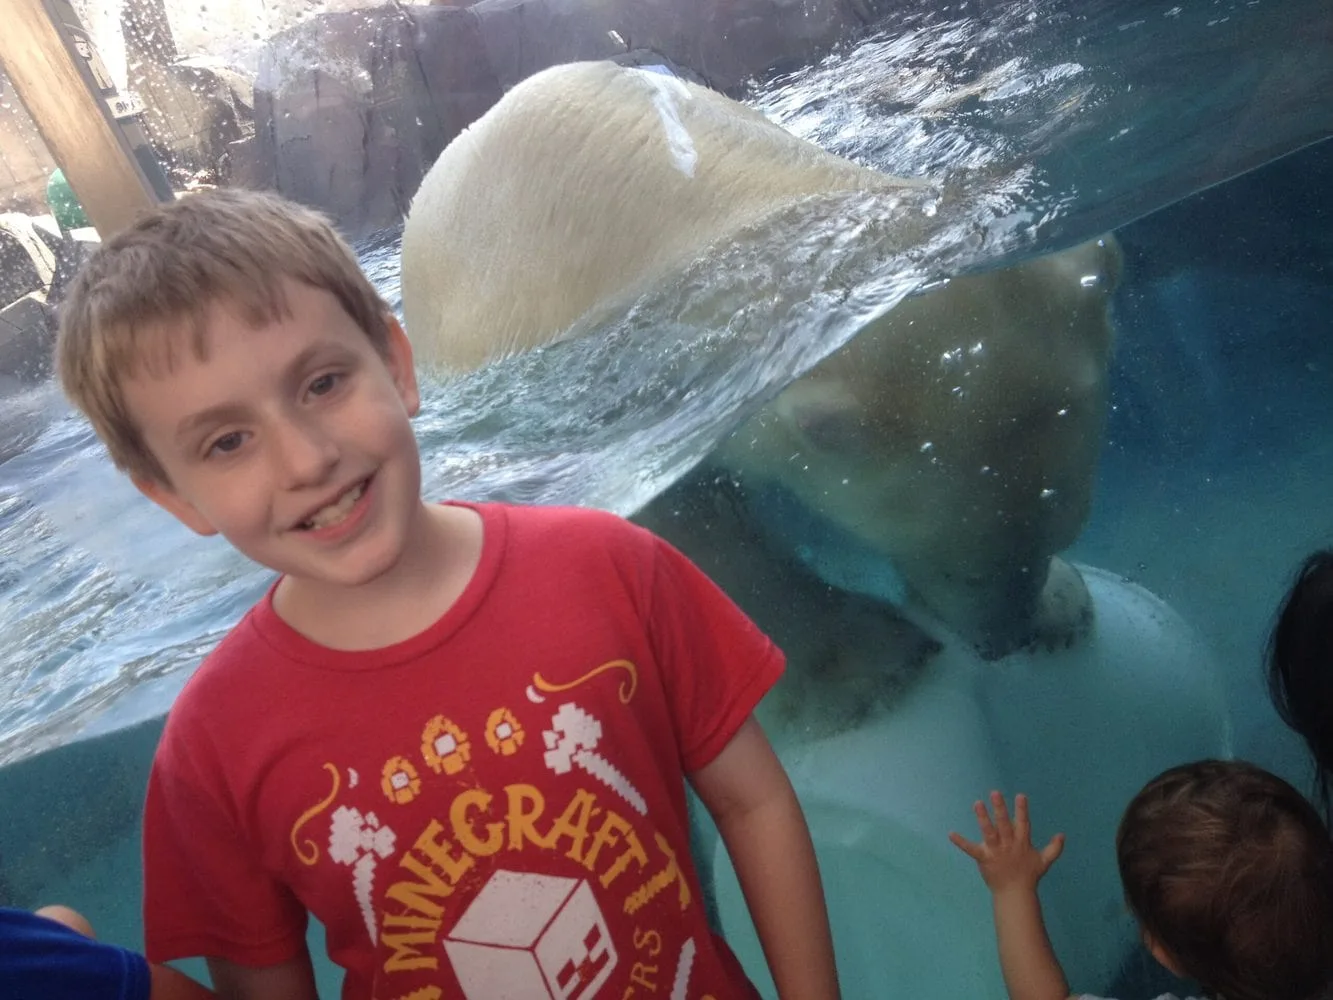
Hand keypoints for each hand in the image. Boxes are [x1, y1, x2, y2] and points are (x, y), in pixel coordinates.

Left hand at [949, 791, 1064, 893]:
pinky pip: (971, 850)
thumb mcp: (1044, 861)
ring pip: (989, 832)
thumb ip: (1054, 848)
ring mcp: (996, 852)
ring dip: (983, 818)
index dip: (1021, 810)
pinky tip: (951, 834)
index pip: (1023, 823)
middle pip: (1004, 824)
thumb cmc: (1029, 876)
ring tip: (977, 803)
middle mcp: (1009, 844)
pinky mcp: (984, 859)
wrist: (1015, 894)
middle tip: (995, 793)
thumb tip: (1062, 835)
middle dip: (1000, 808)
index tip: (1020, 795)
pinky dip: (961, 842)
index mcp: (1022, 842)